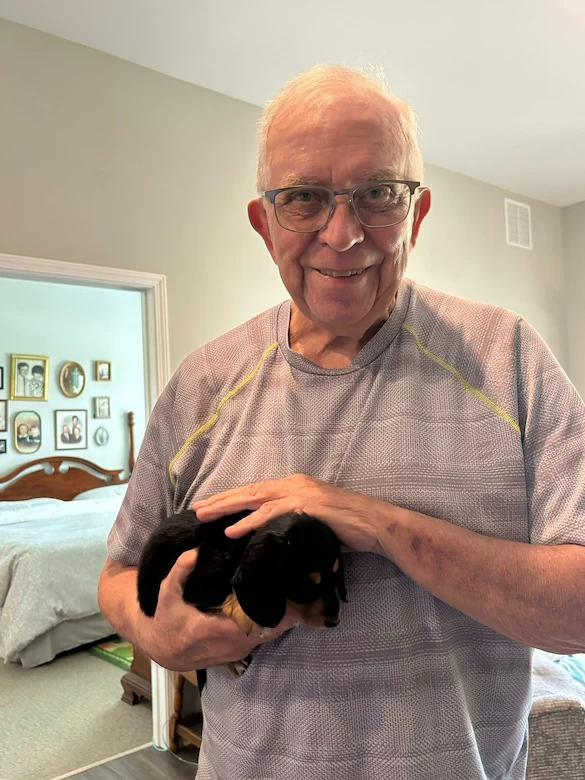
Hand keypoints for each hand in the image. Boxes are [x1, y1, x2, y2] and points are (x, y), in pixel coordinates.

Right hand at [140, 548, 298, 671]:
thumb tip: (195, 551)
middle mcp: (231, 644)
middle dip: (288, 613)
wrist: (164, 650)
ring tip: (297, 595)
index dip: (275, 613)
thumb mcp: (167, 594)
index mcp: (214, 630)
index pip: (253, 624)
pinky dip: (273, 626)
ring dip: (283, 619)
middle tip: (302, 589)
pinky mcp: (239, 653)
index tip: (290, 594)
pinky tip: (281, 608)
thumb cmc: (167, 620)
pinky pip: (262, 639)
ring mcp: (237, 651)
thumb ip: (180, 572)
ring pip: (268, 636)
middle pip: (269, 631)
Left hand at [193, 473, 390, 553]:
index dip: (231, 498)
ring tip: (205, 516)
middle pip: (249, 491)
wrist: (373, 523)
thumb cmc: (347, 526)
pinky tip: (232, 531)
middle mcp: (292, 484)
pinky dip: (249, 522)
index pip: (255, 491)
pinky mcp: (304, 505)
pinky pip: (271, 514)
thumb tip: (274, 537)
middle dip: (221, 500)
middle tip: (196, 509)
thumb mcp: (313, 521)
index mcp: (293, 486)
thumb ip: (293, 523)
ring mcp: (298, 493)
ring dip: (227, 508)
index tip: (209, 505)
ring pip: (254, 499)